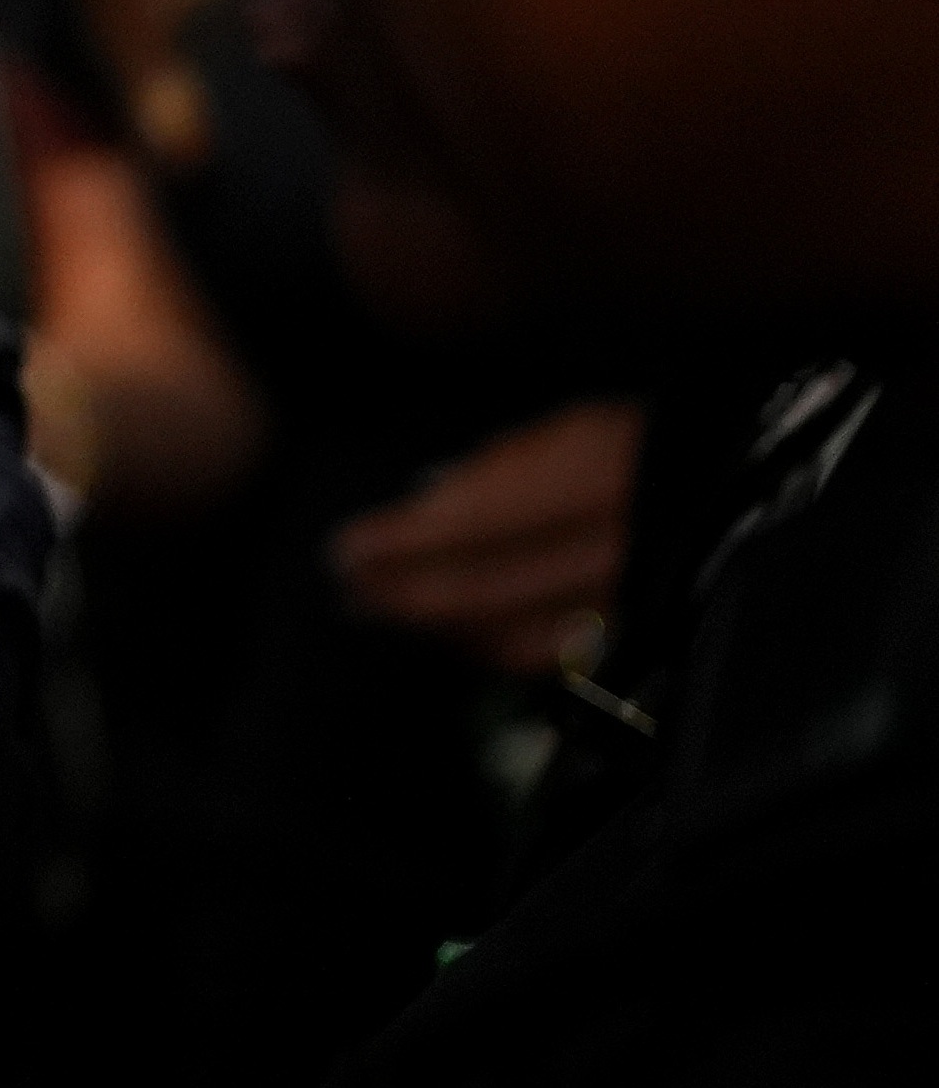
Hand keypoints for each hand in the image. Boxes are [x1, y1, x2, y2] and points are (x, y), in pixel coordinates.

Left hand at [331, 396, 644, 672]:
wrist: (741, 483)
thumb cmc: (640, 444)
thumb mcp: (566, 432)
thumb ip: (497, 472)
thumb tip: (425, 507)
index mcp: (594, 482)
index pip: (475, 524)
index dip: (404, 544)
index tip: (347, 548)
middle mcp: (617, 549)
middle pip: (490, 586)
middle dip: (409, 592)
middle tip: (349, 588)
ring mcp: (634, 601)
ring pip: (520, 634)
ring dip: (443, 626)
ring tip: (385, 610)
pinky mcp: (642, 634)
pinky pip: (559, 655)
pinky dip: (497, 647)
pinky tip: (457, 636)